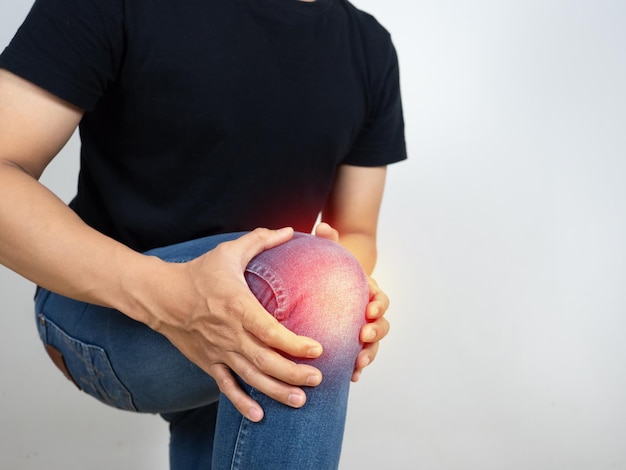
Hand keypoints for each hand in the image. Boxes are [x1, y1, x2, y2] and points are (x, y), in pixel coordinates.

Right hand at [150, 228, 323, 421]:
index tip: (318, 350)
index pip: (270, 331)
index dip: (294, 343)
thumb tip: (289, 229)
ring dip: (276, 391)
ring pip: (251, 377)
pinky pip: (226, 387)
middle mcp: (230, 333)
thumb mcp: (229, 252)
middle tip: (319, 379)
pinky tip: (260, 415)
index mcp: (238, 306)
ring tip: (300, 400)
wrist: (161, 296)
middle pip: (266, 360)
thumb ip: (261, 240)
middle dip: (294, 373)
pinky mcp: (209, 362)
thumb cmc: (198, 273)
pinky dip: (242, 402)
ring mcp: (219, 351)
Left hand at [313, 222, 389, 381]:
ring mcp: (361, 331)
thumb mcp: (329, 256)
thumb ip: (328, 241)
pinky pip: (359, 359)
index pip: (380, 298)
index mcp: (367, 292)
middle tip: (364, 335)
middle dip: (376, 331)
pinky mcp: (351, 346)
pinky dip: (357, 368)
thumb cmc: (328, 272)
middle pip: (382, 324)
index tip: (368, 309)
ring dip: (369, 354)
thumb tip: (323, 228)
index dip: (378, 304)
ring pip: (373, 345)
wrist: (323, 288)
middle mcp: (368, 313)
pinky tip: (351, 377)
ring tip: (358, 362)